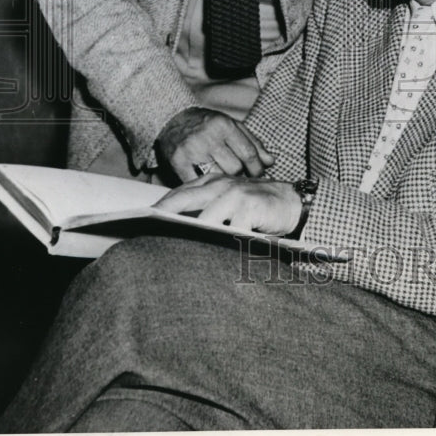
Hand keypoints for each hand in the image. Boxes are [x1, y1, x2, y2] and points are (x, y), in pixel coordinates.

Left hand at [154, 174, 301, 235]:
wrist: (292, 202)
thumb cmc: (256, 207)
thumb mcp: (229, 201)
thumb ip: (207, 207)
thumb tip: (174, 225)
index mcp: (213, 183)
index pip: (180, 192)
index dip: (162, 204)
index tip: (143, 217)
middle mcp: (221, 185)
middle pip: (185, 199)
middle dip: (165, 214)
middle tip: (147, 227)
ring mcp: (236, 194)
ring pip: (206, 218)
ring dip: (194, 234)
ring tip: (175, 249)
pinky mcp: (250, 207)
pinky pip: (232, 230)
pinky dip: (224, 242)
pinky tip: (217, 253)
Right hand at [155, 107, 274, 182]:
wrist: (174, 118)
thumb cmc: (208, 124)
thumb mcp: (232, 126)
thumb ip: (253, 143)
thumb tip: (271, 162)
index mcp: (224, 125)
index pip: (248, 153)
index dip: (257, 168)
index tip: (257, 174)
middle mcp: (208, 136)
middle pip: (235, 168)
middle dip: (241, 175)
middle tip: (240, 177)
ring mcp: (192, 149)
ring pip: (218, 177)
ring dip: (225, 181)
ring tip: (226, 180)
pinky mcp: (178, 161)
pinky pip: (198, 182)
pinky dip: (206, 186)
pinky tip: (209, 183)